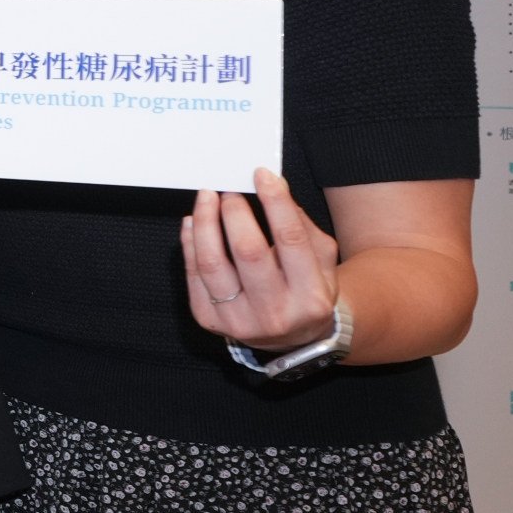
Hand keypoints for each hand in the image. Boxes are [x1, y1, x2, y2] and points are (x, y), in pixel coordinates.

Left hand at [182, 168, 340, 352]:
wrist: (293, 337)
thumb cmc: (307, 289)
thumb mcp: (321, 261)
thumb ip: (301, 225)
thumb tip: (273, 186)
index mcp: (310, 297)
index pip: (291, 240)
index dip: (275, 203)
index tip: (261, 176)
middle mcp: (275, 314)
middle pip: (248, 252)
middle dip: (235, 212)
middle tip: (229, 190)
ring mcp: (239, 321)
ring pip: (213, 264)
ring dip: (205, 222)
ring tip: (207, 197)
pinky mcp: (210, 321)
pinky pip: (194, 275)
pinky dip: (190, 243)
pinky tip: (192, 222)